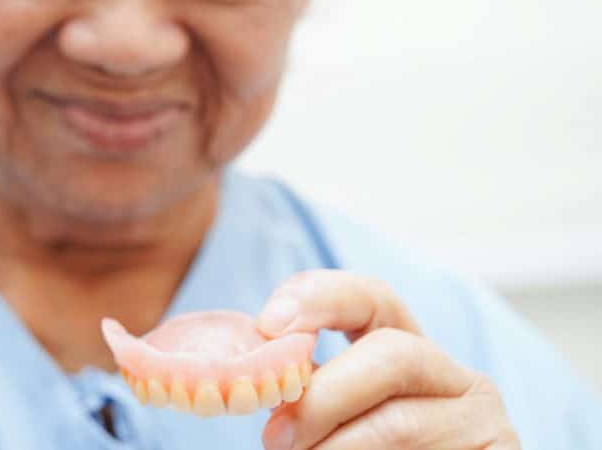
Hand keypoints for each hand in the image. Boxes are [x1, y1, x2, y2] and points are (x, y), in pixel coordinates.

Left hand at [256, 271, 519, 449]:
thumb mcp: (329, 420)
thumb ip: (303, 392)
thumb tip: (246, 377)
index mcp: (406, 354)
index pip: (372, 298)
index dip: (319, 296)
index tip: (268, 323)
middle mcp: (453, 378)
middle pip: (390, 354)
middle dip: (323, 395)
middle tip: (274, 438)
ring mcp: (483, 421)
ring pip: (401, 422)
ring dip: (336, 448)